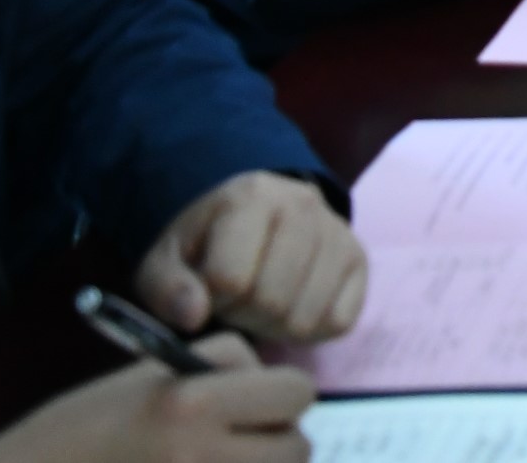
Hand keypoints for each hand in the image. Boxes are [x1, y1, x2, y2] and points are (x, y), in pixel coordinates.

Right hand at [0, 339, 311, 462]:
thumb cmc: (83, 427)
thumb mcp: (149, 375)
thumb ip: (224, 368)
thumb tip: (279, 385)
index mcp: (192, 404)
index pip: (296, 392)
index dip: (281, 392)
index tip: (257, 399)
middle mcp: (202, 456)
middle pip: (298, 447)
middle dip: (276, 439)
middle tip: (236, 438)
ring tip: (211, 459)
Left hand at [132, 171, 367, 343]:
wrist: (255, 219)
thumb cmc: (205, 246)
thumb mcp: (166, 262)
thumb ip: (167, 289)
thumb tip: (193, 316)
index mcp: (250, 197)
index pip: (231, 279)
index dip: (212, 299)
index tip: (209, 290)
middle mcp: (304, 204)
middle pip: (272, 302)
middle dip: (245, 316)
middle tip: (236, 302)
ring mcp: (339, 231)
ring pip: (306, 317)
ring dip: (276, 327)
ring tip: (262, 304)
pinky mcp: (360, 259)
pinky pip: (339, 321)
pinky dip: (312, 329)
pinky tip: (293, 307)